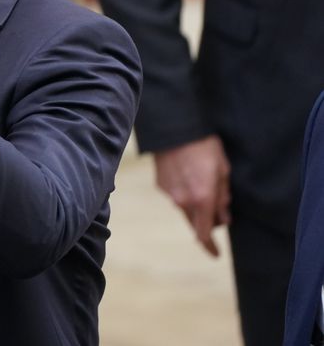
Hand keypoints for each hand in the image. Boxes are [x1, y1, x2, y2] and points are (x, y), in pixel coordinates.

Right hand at [153, 135, 230, 256]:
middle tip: (218, 212)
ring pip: (186, 209)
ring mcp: (170, 194)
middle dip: (206, 223)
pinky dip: (184, 192)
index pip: (204, 233)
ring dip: (196, 205)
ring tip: (203, 183)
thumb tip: (223, 218)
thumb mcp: (223, 171)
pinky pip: (176, 196)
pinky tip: (188, 175)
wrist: (175, 128)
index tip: (215, 254)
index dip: (210, 246)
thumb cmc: (205, 147)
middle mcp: (183, 201)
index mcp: (203, 198)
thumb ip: (223, 198)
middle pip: (195, 223)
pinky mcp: (160, 185)